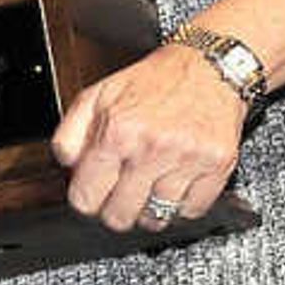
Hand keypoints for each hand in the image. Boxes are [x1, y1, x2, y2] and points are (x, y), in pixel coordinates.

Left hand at [54, 42, 246, 234]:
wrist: (207, 67)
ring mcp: (187, 159)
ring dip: (149, 208)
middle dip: (115, 209)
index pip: (86, 197)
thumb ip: (70, 134)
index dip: (85, 199)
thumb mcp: (96, 97)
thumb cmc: (152, 82)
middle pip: (120, 216)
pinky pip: (192, 210)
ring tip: (149, 185)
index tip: (92, 194)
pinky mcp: (218, 165)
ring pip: (157, 217)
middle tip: (120, 194)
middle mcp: (152, 147)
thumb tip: (66, 168)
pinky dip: (182, 204)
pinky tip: (176, 183)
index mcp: (117, 132)